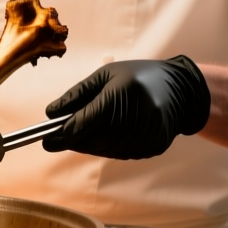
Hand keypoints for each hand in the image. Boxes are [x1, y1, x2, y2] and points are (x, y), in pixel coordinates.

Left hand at [43, 56, 209, 159]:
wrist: (181, 90)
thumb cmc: (140, 76)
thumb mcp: (106, 75)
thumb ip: (78, 94)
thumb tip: (51, 112)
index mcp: (122, 93)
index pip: (86, 121)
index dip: (63, 133)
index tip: (46, 139)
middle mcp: (136, 116)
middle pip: (93, 139)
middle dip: (73, 140)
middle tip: (58, 137)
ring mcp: (147, 135)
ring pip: (105, 149)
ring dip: (88, 144)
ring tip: (82, 132)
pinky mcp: (152, 147)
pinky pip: (120, 153)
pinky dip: (107, 146)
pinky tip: (105, 135)